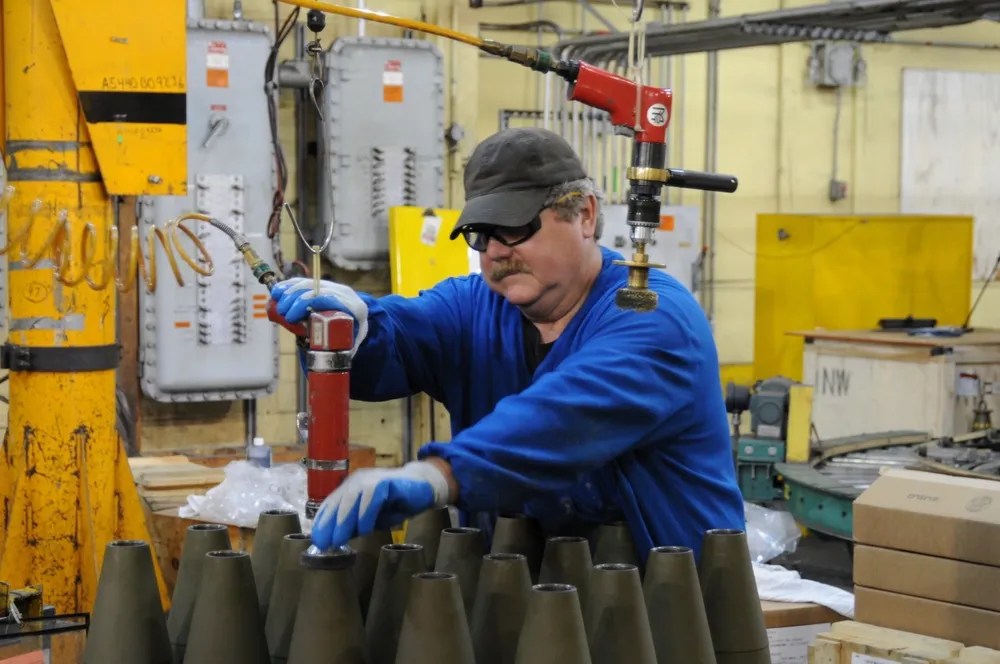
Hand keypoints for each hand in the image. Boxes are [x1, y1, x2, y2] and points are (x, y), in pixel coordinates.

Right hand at [271, 277, 368, 352]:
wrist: (360, 315)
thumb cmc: (354, 332)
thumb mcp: (352, 341)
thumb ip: (343, 350)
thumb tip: (329, 363)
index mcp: (354, 307)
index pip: (327, 298)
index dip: (305, 303)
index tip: (291, 318)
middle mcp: (344, 293)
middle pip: (316, 289)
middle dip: (295, 299)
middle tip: (283, 314)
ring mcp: (333, 286)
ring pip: (309, 283)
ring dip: (289, 292)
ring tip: (277, 303)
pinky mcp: (323, 284)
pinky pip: (305, 281)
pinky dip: (289, 285)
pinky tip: (278, 291)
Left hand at [310, 461, 450, 548]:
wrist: (423, 487)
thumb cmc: (395, 504)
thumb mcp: (372, 519)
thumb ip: (356, 525)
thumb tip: (337, 539)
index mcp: (350, 488)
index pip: (331, 504)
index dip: (322, 522)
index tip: (317, 541)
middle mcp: (357, 481)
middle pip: (338, 502)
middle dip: (330, 524)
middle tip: (325, 543)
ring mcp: (370, 479)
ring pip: (352, 498)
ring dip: (345, 520)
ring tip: (340, 540)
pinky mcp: (385, 481)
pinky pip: (372, 496)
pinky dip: (366, 513)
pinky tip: (365, 529)